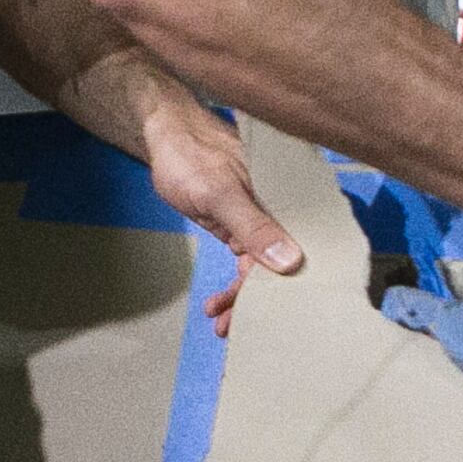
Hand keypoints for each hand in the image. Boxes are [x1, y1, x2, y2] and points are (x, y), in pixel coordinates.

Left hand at [143, 101, 301, 337]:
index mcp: (285, 202)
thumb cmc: (192, 155)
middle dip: (255, 300)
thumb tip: (291, 262)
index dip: (281, 288)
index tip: (264, 317)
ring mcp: (259, 219)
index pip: (295, 253)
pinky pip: (245, 259)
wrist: (167, 133)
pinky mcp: (240, 224)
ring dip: (240, 297)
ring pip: (259, 267)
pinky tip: (216, 302)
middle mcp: (279, 212)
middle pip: (278, 265)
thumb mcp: (220, 193)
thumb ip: (254, 227)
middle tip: (230, 327)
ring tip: (217, 319)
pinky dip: (232, 283)